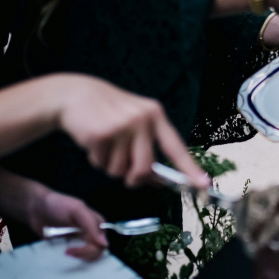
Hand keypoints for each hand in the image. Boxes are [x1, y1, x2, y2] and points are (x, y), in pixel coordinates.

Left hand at [27, 188, 107, 260]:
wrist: (35, 207)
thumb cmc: (57, 205)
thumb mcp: (76, 210)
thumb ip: (91, 225)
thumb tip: (104, 245)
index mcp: (96, 223)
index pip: (101, 243)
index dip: (90, 249)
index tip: (72, 248)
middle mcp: (90, 233)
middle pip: (96, 252)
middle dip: (83, 254)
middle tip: (66, 252)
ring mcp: (79, 240)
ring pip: (86, 257)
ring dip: (77, 258)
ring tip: (64, 252)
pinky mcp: (68, 245)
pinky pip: (73, 257)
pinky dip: (69, 260)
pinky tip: (61, 255)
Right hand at [53, 75, 209, 188]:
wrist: (75, 93)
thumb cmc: (108, 112)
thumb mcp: (133, 122)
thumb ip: (147, 148)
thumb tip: (158, 181)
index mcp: (155, 115)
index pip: (176, 147)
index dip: (189, 169)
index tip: (203, 185)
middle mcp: (142, 120)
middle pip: (145, 168)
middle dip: (133, 178)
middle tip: (124, 172)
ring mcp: (122, 126)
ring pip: (120, 170)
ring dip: (110, 166)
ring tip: (105, 145)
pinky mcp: (100, 134)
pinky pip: (101, 164)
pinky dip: (95, 159)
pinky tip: (92, 140)